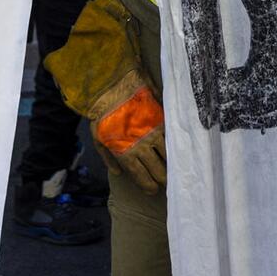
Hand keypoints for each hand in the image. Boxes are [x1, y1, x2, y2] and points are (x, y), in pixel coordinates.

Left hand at [92, 74, 166, 194]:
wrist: (112, 85)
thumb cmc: (101, 112)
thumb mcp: (97, 137)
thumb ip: (108, 157)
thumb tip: (118, 172)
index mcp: (125, 152)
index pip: (141, 176)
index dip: (149, 186)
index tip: (153, 190)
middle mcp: (141, 146)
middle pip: (158, 170)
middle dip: (163, 180)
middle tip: (166, 183)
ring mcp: (153, 133)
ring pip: (168, 156)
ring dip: (171, 165)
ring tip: (175, 170)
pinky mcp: (161, 119)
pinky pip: (171, 138)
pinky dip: (175, 146)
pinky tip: (179, 152)